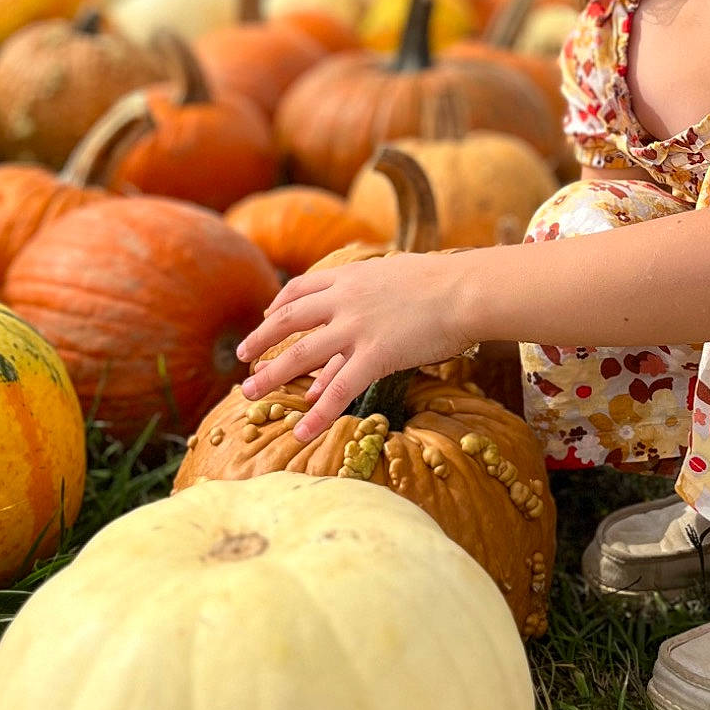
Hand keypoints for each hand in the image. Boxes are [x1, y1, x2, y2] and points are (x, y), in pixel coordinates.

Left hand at [234, 251, 475, 442]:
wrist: (468, 290)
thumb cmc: (444, 283)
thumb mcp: (398, 279)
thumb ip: (372, 297)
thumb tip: (359, 312)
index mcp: (351, 277)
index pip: (301, 288)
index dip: (279, 305)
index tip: (267, 317)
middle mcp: (345, 299)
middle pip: (288, 320)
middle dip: (259, 341)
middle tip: (241, 360)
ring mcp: (357, 327)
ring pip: (301, 354)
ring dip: (270, 375)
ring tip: (246, 394)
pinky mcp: (376, 355)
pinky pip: (340, 389)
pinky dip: (318, 414)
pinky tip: (301, 433)